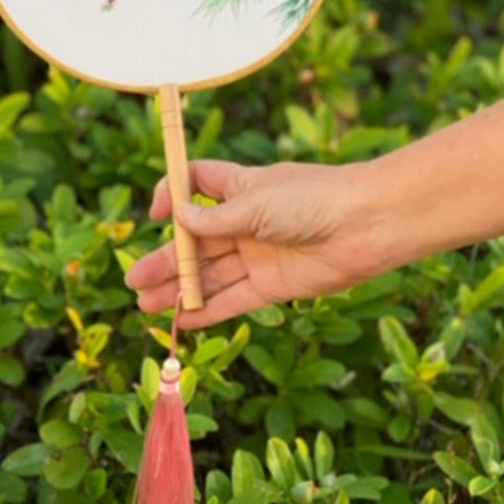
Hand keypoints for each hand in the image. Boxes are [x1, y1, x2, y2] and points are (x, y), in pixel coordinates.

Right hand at [125, 159, 385, 327]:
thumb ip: (215, 218)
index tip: (157, 213)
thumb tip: (178, 219)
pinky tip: (182, 319)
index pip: (196, 184)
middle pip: (195, 241)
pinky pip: (234, 299)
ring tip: (146, 305)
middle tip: (133, 279)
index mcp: (240, 187)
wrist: (369, 224)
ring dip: (178, 289)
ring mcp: (258, 255)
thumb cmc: (314, 198)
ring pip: (210, 274)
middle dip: (165, 260)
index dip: (173, 195)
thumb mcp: (256, 203)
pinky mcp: (273, 285)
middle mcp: (245, 221)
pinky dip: (208, 310)